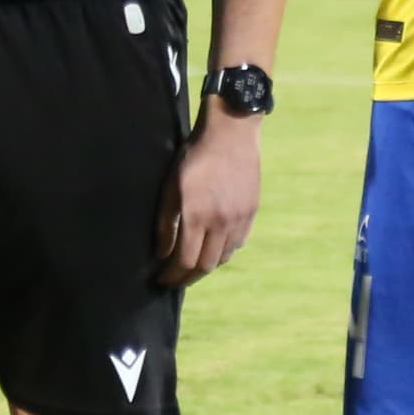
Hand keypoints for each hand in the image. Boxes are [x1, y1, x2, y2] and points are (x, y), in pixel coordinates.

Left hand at [157, 109, 260, 285]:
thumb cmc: (194, 157)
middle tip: (175, 280)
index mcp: (197, 215)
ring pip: (224, 257)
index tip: (162, 281)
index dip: (172, 276)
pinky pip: (238, 242)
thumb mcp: (171, 187)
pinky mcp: (251, 212)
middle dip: (188, 278)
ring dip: (207, 266)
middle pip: (206, 265)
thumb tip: (161, 254)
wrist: (231, 133)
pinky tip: (214, 248)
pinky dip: (224, 252)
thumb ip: (166, 223)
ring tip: (193, 265)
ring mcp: (239, 218)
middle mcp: (221, 222)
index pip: (185, 261)